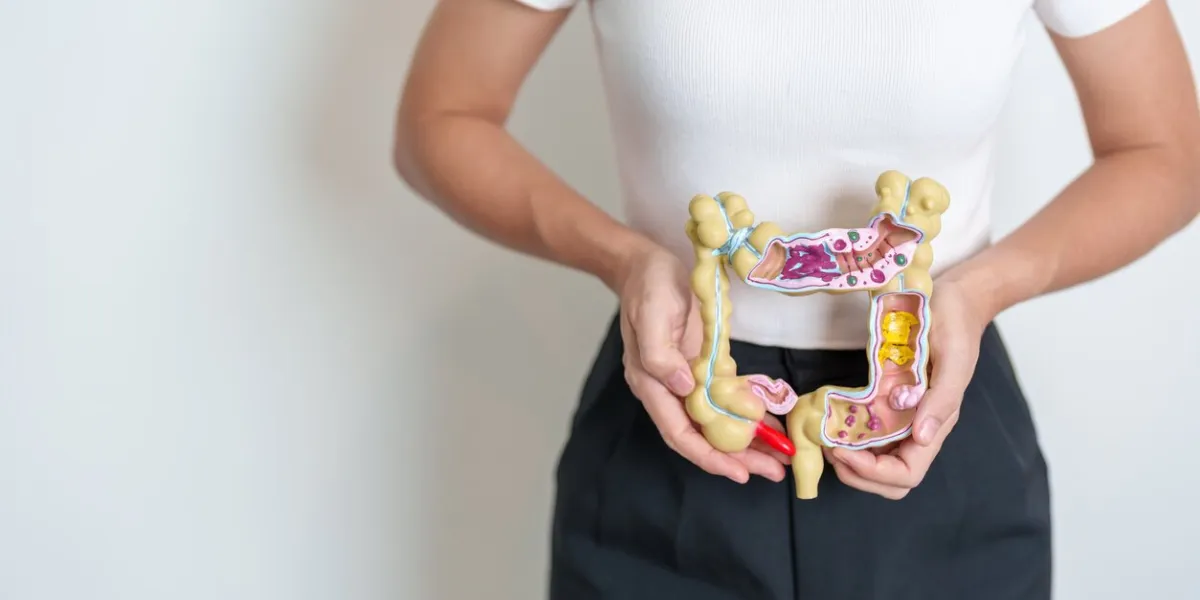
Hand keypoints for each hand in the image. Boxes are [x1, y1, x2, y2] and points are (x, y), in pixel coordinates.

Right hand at [615, 242, 789, 483]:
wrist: (645, 264)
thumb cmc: (648, 287)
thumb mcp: (651, 315)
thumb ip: (660, 355)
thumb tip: (682, 389)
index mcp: (652, 383)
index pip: (679, 433)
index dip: (708, 456)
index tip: (738, 472)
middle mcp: (669, 390)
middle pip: (703, 436)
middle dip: (737, 457)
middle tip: (774, 472)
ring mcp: (687, 380)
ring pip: (718, 423)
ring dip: (748, 441)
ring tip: (780, 456)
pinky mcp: (704, 366)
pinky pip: (727, 399)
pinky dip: (749, 413)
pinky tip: (772, 424)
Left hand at [826, 274, 991, 498]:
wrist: (956, 302)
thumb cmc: (957, 329)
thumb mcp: (954, 362)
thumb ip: (941, 401)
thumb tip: (922, 438)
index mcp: (935, 426)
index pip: (906, 474)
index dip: (873, 472)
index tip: (844, 450)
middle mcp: (917, 430)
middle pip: (888, 479)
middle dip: (857, 473)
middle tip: (829, 448)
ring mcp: (902, 419)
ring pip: (876, 460)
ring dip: (849, 459)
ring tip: (825, 437)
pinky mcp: (889, 402)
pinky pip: (868, 432)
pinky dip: (848, 436)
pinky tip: (831, 421)